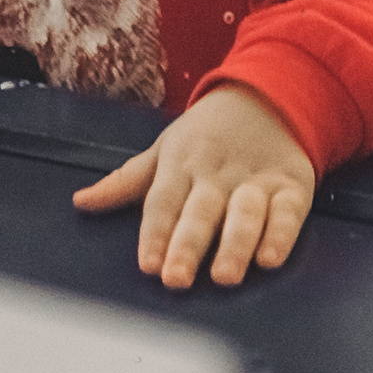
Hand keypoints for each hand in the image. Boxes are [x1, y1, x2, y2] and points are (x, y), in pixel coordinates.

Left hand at [72, 86, 315, 288]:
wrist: (267, 94)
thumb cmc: (206, 133)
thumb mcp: (164, 150)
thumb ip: (125, 181)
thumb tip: (81, 202)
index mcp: (182, 164)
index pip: (163, 201)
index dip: (154, 233)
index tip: (148, 264)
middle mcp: (217, 174)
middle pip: (201, 211)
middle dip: (188, 245)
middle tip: (177, 277)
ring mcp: (255, 179)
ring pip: (244, 212)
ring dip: (235, 243)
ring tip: (225, 275)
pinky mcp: (291, 185)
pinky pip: (287, 211)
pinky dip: (280, 234)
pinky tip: (269, 257)